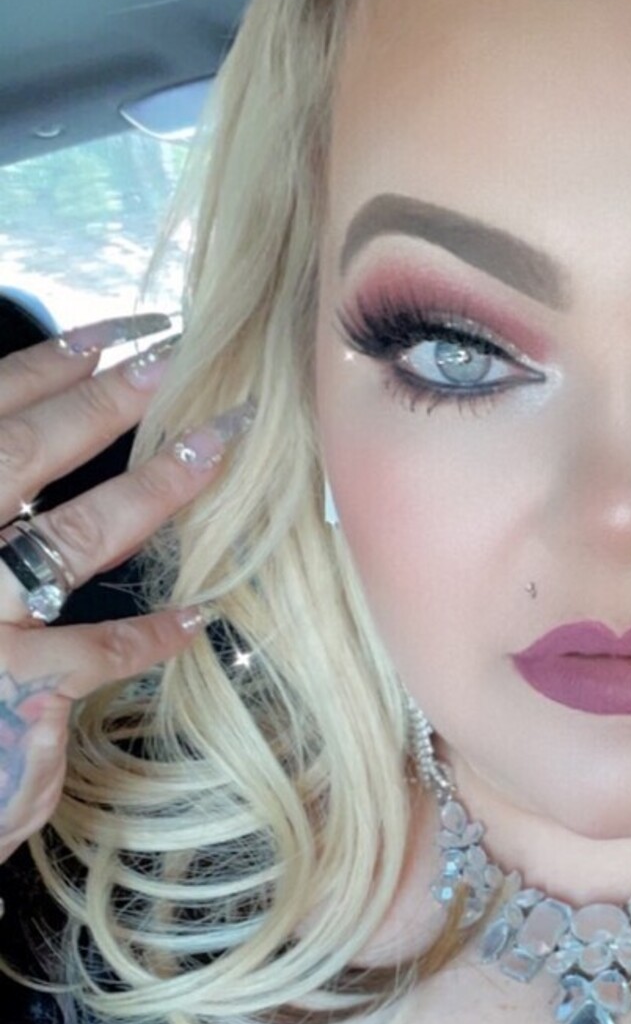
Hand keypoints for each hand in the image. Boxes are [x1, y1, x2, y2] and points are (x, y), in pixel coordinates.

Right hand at [0, 317, 244, 870]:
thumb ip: (0, 536)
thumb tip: (55, 484)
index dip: (41, 369)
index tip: (108, 335)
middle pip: (20, 454)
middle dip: (102, 400)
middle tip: (173, 358)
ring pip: (69, 535)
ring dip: (151, 488)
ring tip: (216, 448)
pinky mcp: (11, 688)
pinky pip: (95, 649)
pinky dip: (150, 634)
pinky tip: (196, 619)